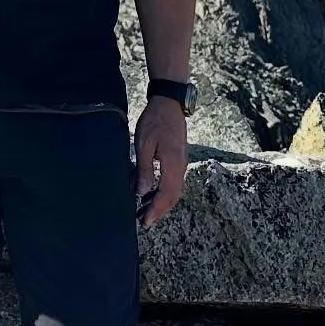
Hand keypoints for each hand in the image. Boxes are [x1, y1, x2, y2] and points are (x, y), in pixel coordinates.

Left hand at [133, 96, 187, 227]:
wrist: (169, 103)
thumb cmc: (155, 121)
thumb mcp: (144, 144)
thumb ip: (144, 169)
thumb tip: (142, 192)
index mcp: (173, 165)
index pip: (166, 195)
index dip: (156, 211)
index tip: (145, 222)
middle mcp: (181, 167)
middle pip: (173, 197)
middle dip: (160, 211)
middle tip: (145, 221)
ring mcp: (182, 163)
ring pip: (175, 190)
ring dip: (162, 203)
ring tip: (148, 210)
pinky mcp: (179, 158)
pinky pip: (174, 181)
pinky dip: (165, 192)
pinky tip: (154, 192)